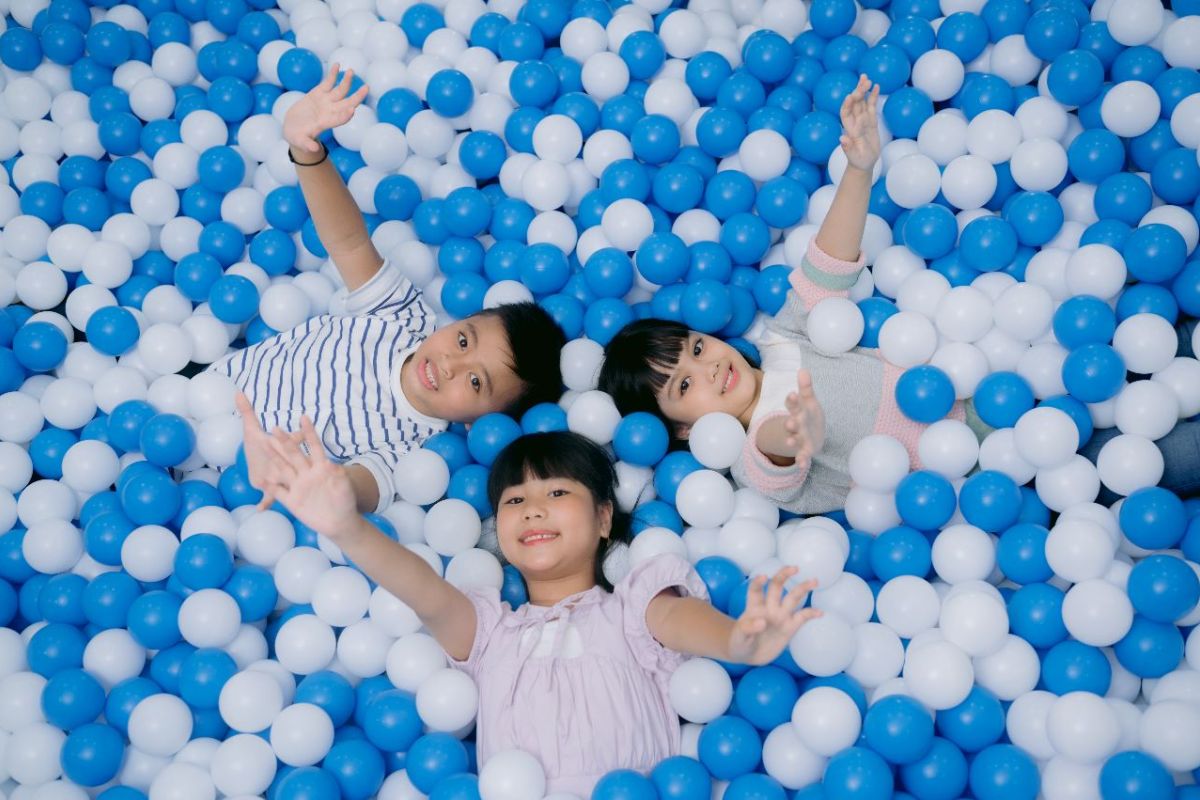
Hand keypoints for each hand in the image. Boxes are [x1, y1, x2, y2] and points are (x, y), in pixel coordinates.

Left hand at [236, 392, 284, 510]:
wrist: (259, 468)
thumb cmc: (258, 449)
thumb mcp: (252, 430)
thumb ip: (247, 411)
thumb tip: (238, 391)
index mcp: (281, 448)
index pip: (292, 440)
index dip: (294, 436)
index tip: (300, 431)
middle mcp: (283, 463)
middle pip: (286, 460)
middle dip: (285, 457)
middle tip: (288, 456)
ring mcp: (278, 477)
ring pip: (282, 479)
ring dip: (279, 481)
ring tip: (279, 485)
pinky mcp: (271, 490)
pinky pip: (271, 497)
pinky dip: (265, 502)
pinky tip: (260, 508)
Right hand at [260, 416, 360, 540]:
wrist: (339, 522)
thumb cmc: (345, 503)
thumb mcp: (344, 489)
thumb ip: (339, 478)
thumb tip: (333, 466)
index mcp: (321, 468)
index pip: (315, 446)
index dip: (309, 433)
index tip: (304, 417)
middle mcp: (307, 474)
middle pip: (294, 455)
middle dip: (285, 442)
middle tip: (275, 428)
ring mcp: (298, 486)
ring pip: (283, 469)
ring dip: (274, 457)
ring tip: (263, 444)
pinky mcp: (292, 501)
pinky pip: (278, 492)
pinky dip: (270, 487)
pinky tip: (261, 480)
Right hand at [283, 63, 369, 155]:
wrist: (293, 129)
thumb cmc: (297, 137)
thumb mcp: (299, 142)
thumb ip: (307, 144)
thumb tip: (314, 150)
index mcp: (326, 123)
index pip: (339, 119)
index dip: (345, 116)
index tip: (352, 110)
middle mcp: (330, 111)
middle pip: (347, 103)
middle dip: (357, 96)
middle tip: (366, 88)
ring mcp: (326, 101)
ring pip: (340, 90)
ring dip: (347, 81)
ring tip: (351, 71)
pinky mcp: (318, 93)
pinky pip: (328, 82)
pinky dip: (333, 74)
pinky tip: (337, 65)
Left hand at [727, 569, 821, 664]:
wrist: (748, 654)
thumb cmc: (739, 642)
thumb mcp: (739, 637)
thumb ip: (748, 628)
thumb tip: (762, 621)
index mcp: (754, 607)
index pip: (756, 590)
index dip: (758, 582)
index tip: (763, 577)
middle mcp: (769, 607)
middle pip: (776, 587)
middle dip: (784, 576)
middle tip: (794, 568)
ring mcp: (780, 616)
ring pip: (792, 598)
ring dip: (802, 588)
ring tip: (814, 581)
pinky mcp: (790, 627)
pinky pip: (802, 617)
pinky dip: (811, 614)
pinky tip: (820, 612)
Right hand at [782, 369, 824, 465]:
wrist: (813, 436)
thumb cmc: (809, 416)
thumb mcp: (809, 402)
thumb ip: (806, 388)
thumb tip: (803, 370)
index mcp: (797, 411)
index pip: (793, 404)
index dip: (793, 400)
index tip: (793, 395)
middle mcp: (796, 425)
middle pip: (792, 423)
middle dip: (790, 423)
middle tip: (789, 422)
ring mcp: (799, 438)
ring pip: (793, 439)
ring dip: (791, 440)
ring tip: (789, 442)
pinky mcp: (805, 450)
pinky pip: (802, 455)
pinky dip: (801, 460)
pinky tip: (801, 464)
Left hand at [840, 74, 880, 172]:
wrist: (864, 163)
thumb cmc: (858, 161)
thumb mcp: (854, 156)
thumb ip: (848, 147)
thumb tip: (842, 138)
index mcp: (850, 129)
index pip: (846, 114)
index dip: (847, 104)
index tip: (850, 95)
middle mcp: (855, 122)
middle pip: (854, 104)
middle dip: (858, 92)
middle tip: (864, 80)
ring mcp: (863, 120)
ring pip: (862, 102)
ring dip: (863, 90)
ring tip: (866, 78)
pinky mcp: (871, 121)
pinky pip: (871, 106)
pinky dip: (873, 96)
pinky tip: (876, 86)